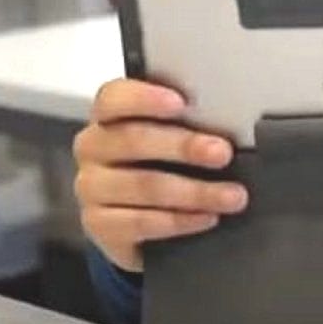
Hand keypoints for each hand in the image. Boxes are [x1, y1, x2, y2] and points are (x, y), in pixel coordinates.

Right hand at [73, 78, 247, 271]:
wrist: (136, 222)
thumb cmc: (156, 167)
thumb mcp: (167, 140)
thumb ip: (185, 125)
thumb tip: (227, 125)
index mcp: (107, 116)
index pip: (114, 98)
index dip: (145, 98)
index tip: (181, 102)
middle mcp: (93, 148)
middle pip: (133, 140)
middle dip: (183, 146)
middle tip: (222, 153)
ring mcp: (91, 188)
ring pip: (144, 185)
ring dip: (194, 191)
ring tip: (231, 196)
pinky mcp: (98, 225)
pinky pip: (141, 222)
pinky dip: (180, 220)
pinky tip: (206, 218)